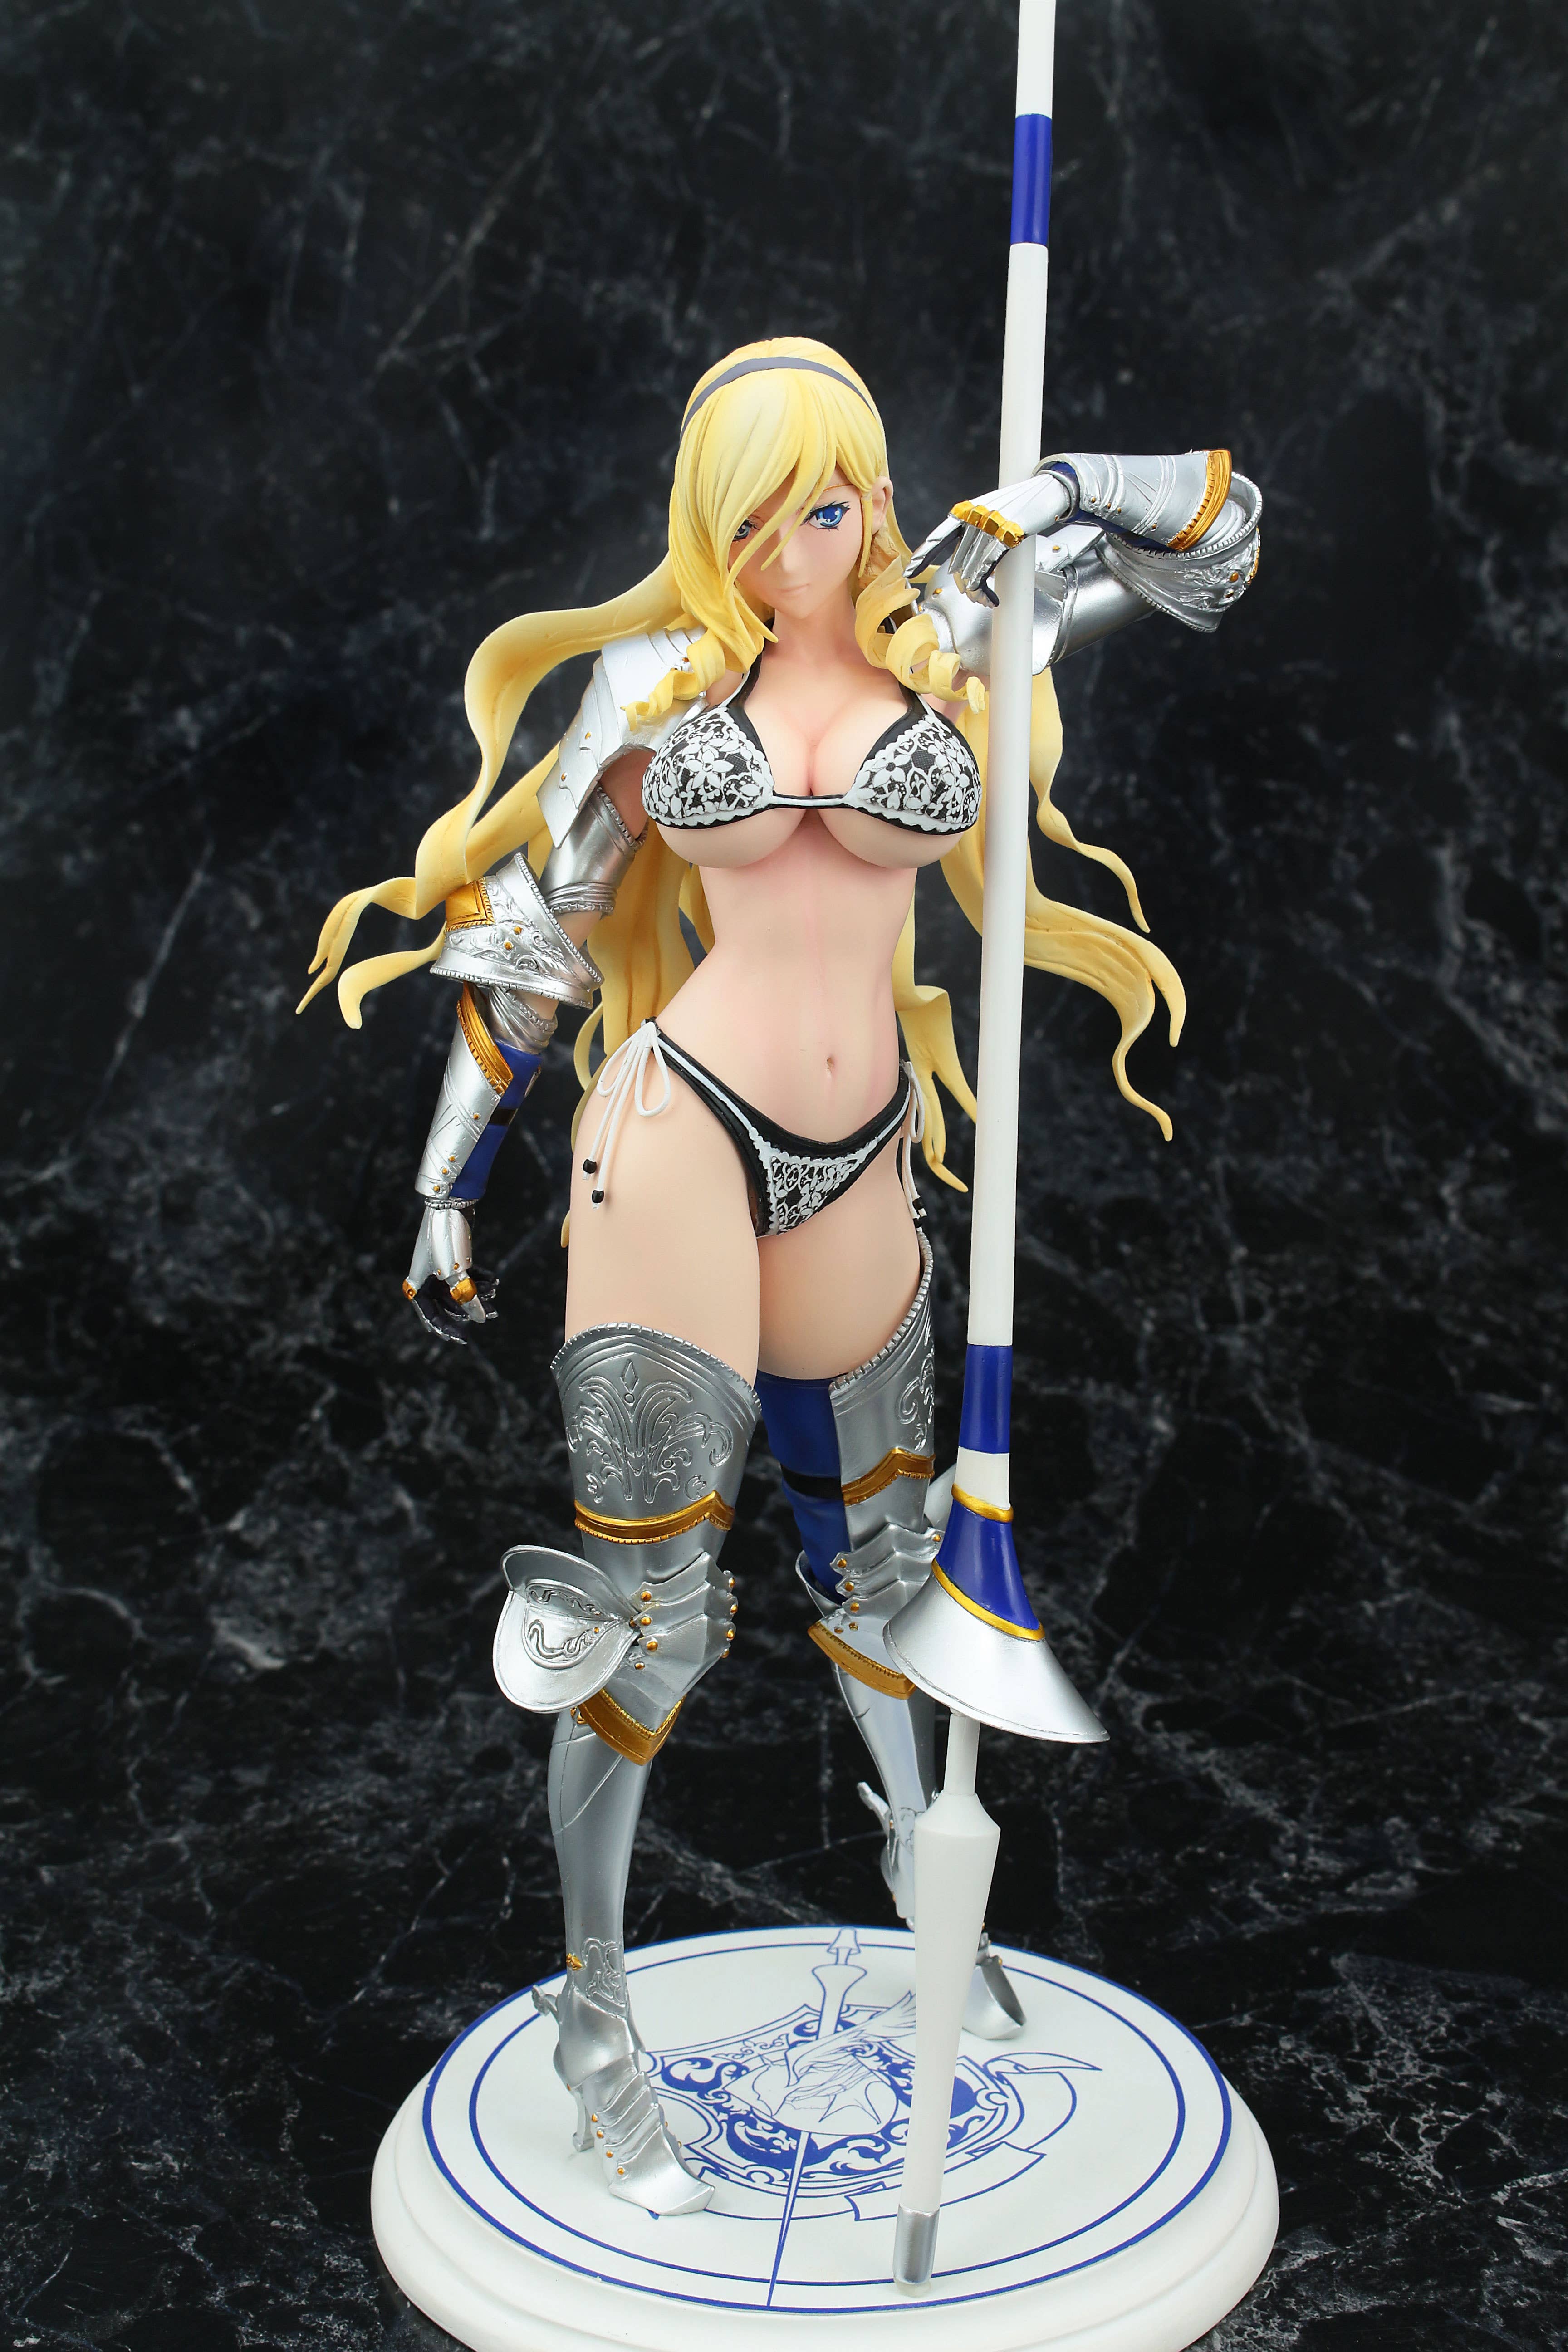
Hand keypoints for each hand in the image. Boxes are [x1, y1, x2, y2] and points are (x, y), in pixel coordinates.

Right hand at [403, 1200, 499, 1343]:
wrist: (450, 1205)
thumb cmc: (447, 1242)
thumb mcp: (456, 1275)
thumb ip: (468, 1300)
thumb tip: (480, 1319)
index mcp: (418, 1284)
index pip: (430, 1315)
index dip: (446, 1328)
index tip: (462, 1339)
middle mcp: (427, 1277)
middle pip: (447, 1303)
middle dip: (469, 1310)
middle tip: (489, 1315)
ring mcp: (440, 1266)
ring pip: (459, 1288)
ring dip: (478, 1294)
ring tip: (495, 1298)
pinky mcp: (454, 1255)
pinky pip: (466, 1275)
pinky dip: (480, 1280)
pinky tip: (494, 1283)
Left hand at [904, 469, 1074, 603]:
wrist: (1048, 490)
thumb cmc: (1020, 504)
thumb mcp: (991, 511)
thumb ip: (973, 529)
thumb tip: (962, 561)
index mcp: (965, 511)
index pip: (938, 536)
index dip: (923, 556)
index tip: (910, 572)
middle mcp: (972, 518)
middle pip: (956, 563)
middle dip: (963, 586)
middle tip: (974, 597)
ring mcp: (987, 528)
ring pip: (968, 572)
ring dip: (975, 594)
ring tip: (983, 602)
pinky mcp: (1003, 538)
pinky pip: (984, 572)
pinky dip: (984, 591)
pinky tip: (991, 600)